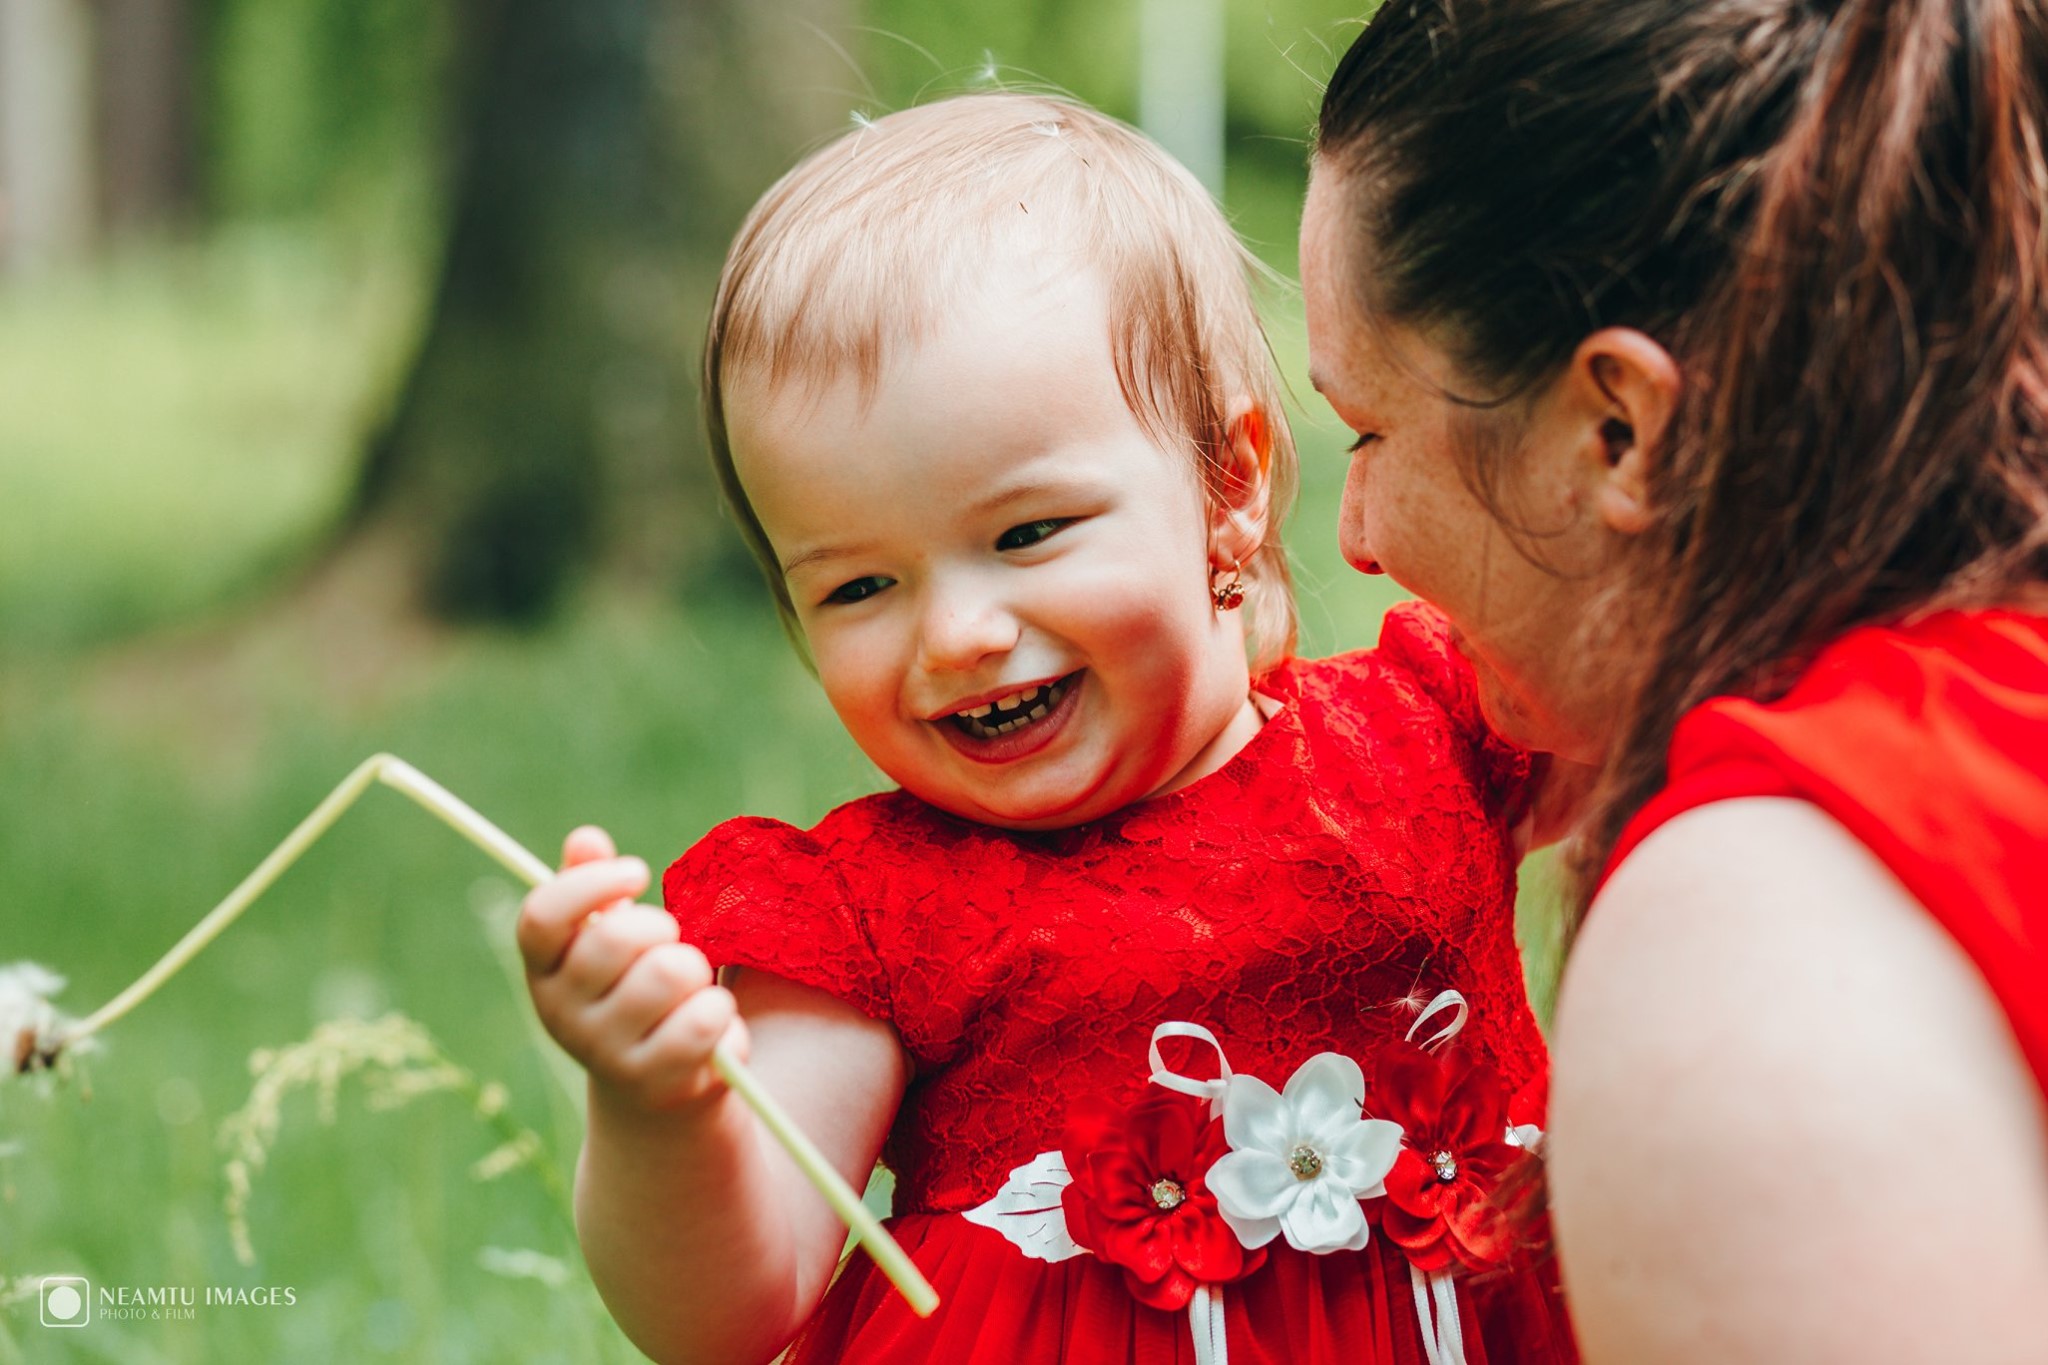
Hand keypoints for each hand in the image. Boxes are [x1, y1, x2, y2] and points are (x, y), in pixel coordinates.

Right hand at [517, 825, 749, 1110]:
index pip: (542, 916)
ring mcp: (604, 1054)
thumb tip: (585, 839)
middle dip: (664, 929)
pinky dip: (722, 1014)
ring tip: (693, 991)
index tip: (639, 871)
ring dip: (698, 972)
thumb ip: (595, 889)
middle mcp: (561, 1015)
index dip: (592, 884)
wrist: (657, 1094)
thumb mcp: (612, 941)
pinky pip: (704, 1022)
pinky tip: (712, 1026)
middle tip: (674, 945)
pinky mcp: (653, 1084)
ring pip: (669, 974)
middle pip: (617, 939)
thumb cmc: (637, 992)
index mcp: (545, 971)